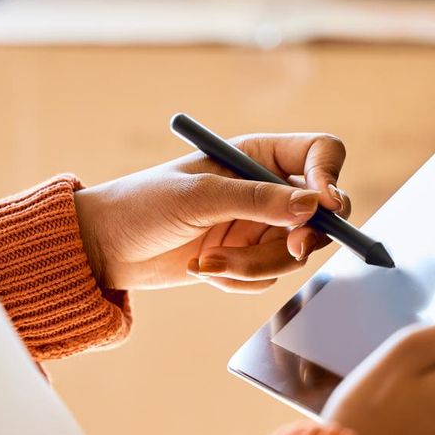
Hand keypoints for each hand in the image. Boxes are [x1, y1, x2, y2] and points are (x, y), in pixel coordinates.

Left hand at [74, 133, 351, 292]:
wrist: (105, 249)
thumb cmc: (143, 205)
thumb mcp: (200, 196)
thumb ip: (257, 200)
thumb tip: (313, 207)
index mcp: (256, 155)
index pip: (319, 153)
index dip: (329, 177)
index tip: (324, 206)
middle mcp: (265, 189)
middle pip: (319, 212)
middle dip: (303, 236)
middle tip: (290, 249)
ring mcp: (258, 227)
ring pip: (292, 253)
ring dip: (253, 265)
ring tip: (208, 263)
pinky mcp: (246, 260)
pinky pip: (268, 278)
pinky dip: (239, 280)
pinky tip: (203, 269)